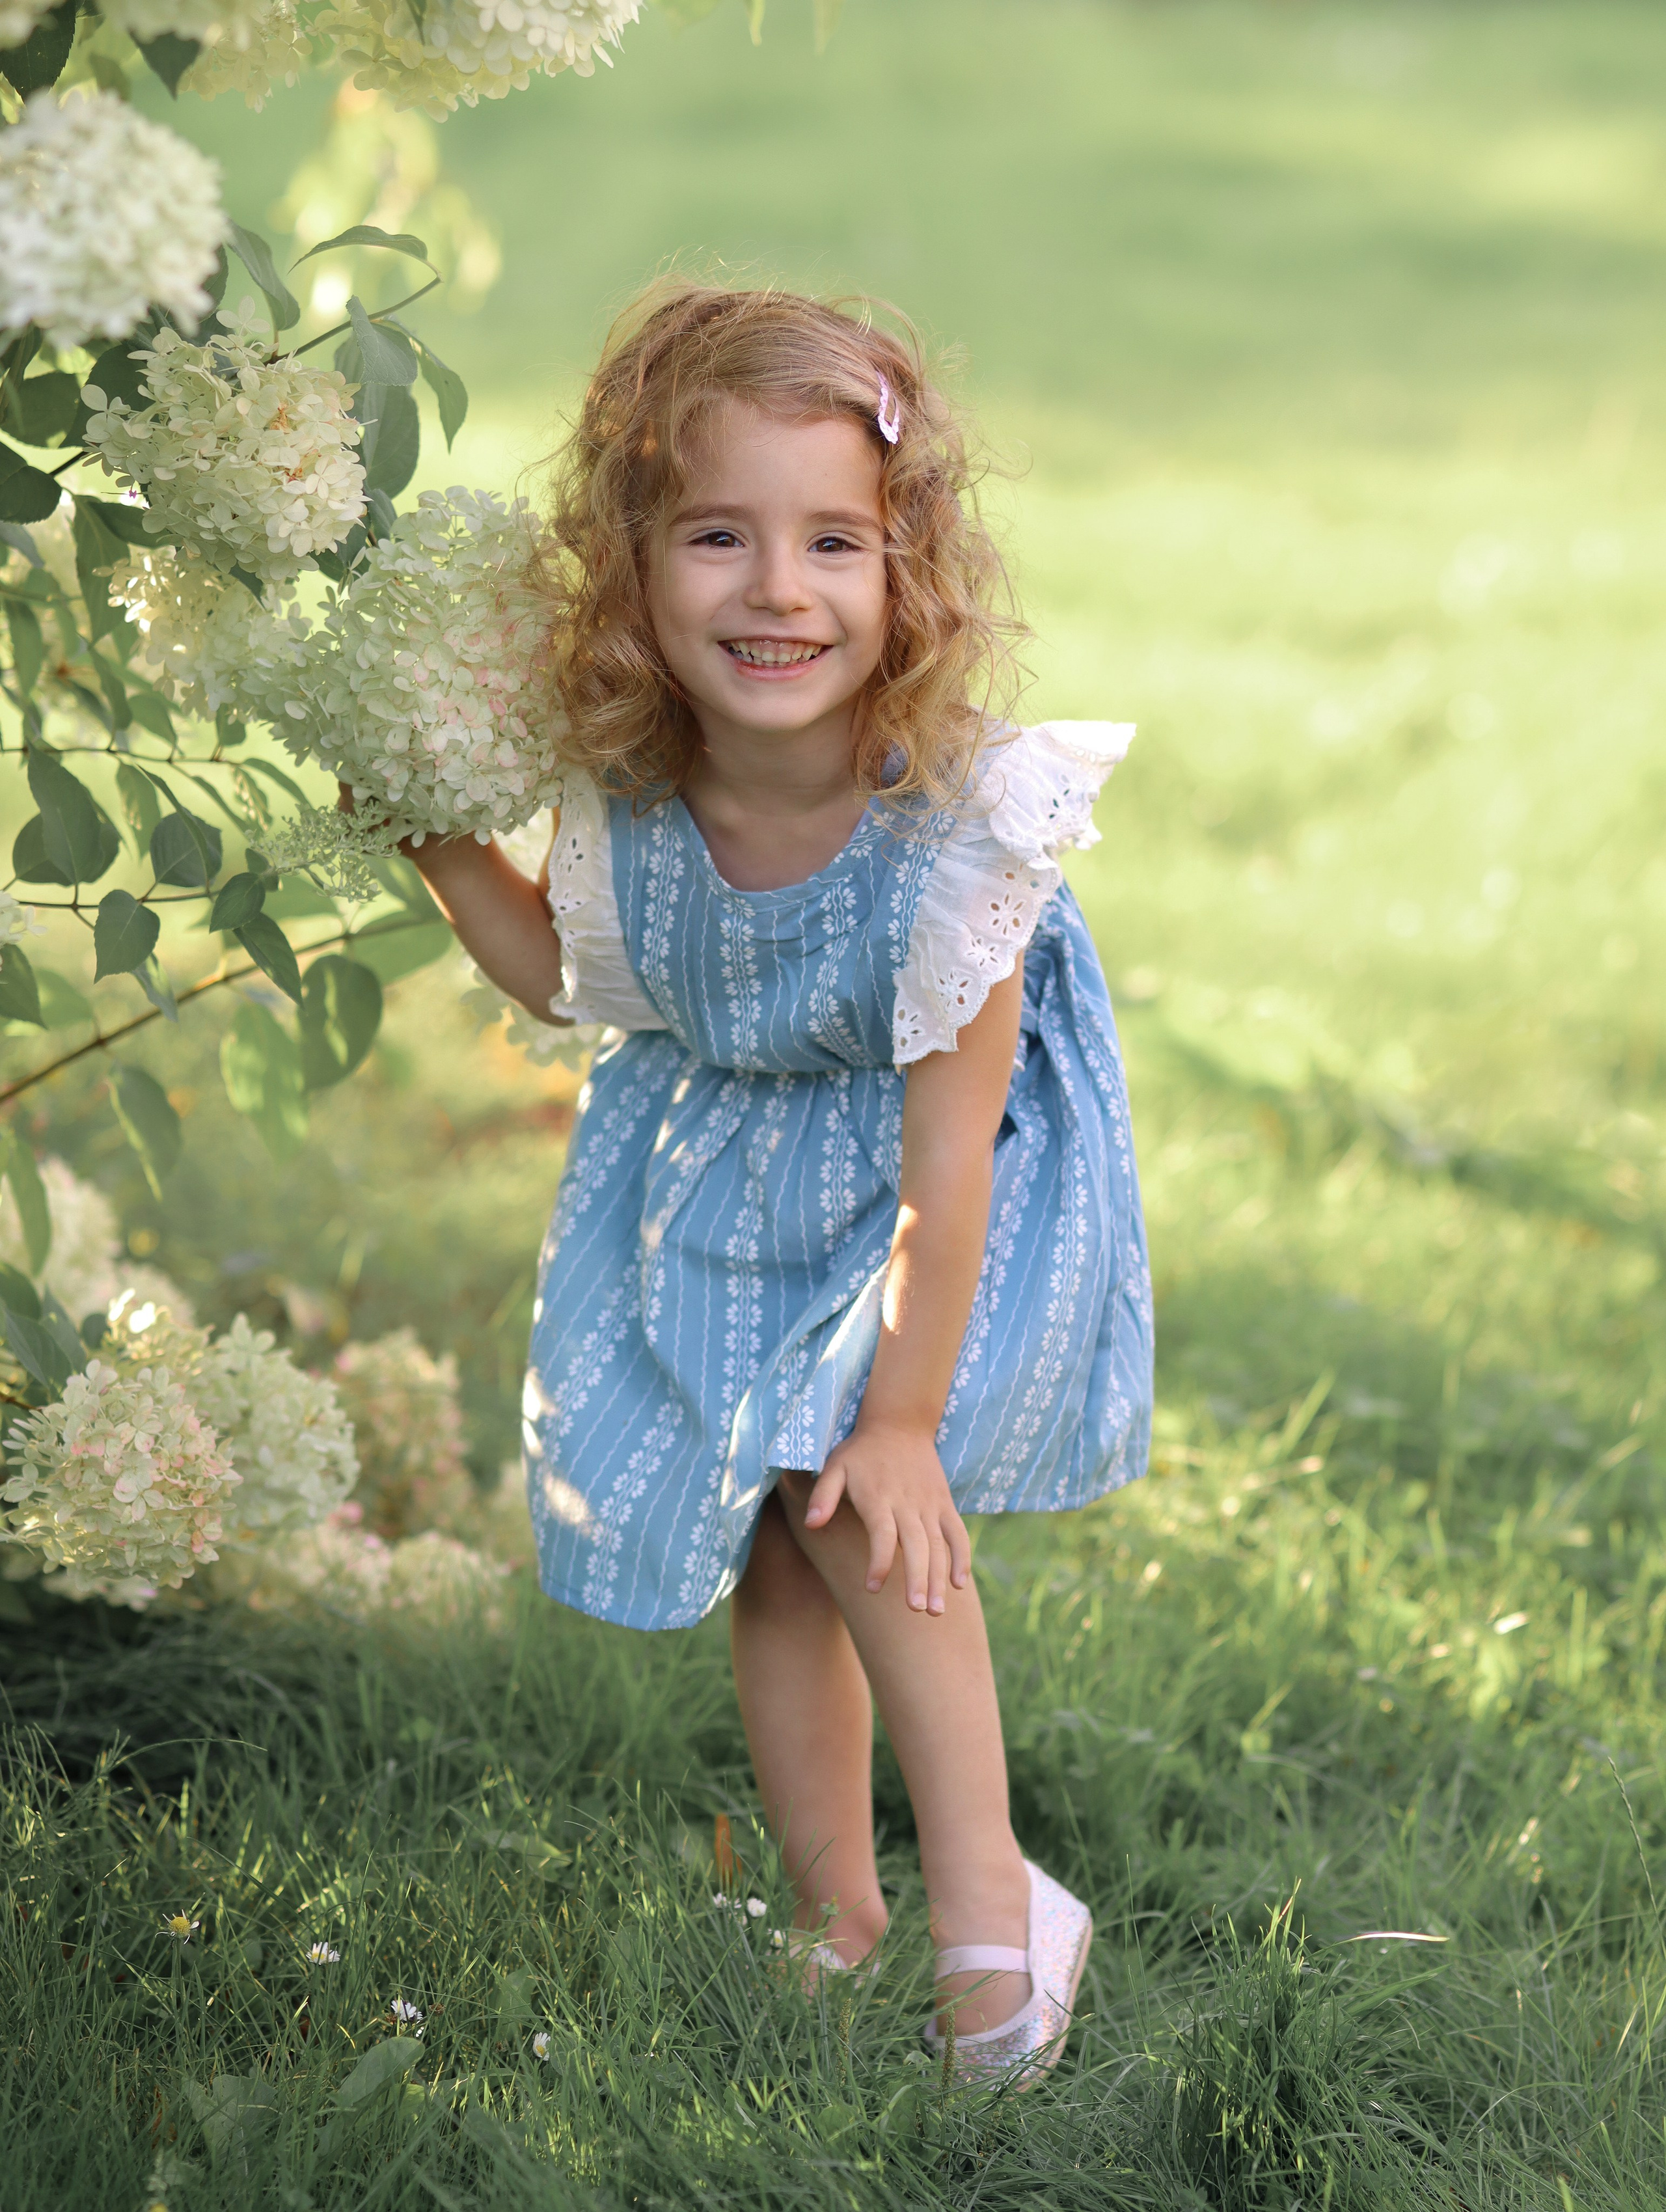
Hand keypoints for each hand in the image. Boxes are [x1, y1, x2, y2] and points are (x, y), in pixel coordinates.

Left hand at [803, 1421, 970, 1615]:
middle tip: (916, 1610)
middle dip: (917, 1579)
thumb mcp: (835, 1466)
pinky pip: (957, 1533)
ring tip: (935, 1610)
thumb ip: (823, 1495)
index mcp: (879, 1498)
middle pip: (916, 1545)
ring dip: (938, 1578)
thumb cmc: (861, 1450)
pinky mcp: (945, 1503)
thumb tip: (811, 1524)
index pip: (882, 1535)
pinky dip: (962, 1557)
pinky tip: (958, 1584)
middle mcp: (907, 1504)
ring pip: (939, 1545)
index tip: (872, 1588)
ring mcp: (930, 1504)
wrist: (900, 1422)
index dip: (878, 1562)